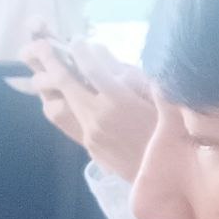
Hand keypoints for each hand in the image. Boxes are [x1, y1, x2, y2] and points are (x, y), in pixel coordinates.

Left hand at [24, 36, 157, 182]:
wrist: (170, 178)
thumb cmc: (172, 133)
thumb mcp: (158, 97)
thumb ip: (131, 73)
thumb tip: (104, 54)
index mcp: (119, 100)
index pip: (90, 67)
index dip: (80, 48)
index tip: (77, 40)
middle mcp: (98, 116)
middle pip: (64, 83)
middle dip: (52, 61)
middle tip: (46, 46)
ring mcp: (90, 133)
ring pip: (59, 103)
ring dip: (53, 85)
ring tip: (53, 71)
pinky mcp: (89, 145)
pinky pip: (68, 120)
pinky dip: (65, 103)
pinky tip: (73, 96)